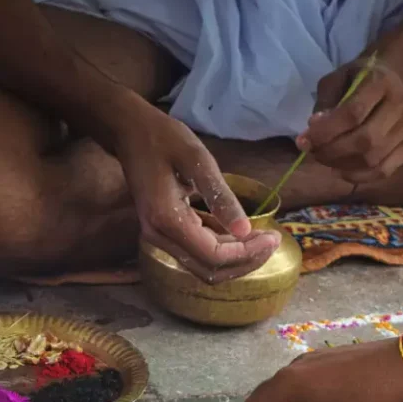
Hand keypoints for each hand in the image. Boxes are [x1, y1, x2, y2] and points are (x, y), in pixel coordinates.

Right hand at [113, 102, 279, 282]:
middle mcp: (160, 237)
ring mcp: (160, 237)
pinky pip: (199, 252)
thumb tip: (245, 231)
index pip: (214, 256)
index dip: (247, 253)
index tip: (272, 237)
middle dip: (246, 261)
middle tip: (272, 241)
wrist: (129, 131)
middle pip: (210, 270)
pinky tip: (244, 232)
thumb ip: (221, 197)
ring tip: (264, 238)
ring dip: (237, 258)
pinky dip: (224, 248)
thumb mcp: (197, 160)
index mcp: (167, 220)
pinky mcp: (166, 232)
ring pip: (205, 266)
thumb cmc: (163, 138)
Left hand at [298, 58, 402, 183]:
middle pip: (365, 141)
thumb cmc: (359, 80)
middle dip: (333, 152)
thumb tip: (315, 130)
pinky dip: (359, 176)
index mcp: (381, 81)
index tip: (304, 140)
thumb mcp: (337, 79)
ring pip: (373, 159)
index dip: (326, 132)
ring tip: (326, 160)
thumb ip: (325, 103)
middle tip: (314, 153)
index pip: (353, 114)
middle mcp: (402, 105)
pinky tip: (342, 170)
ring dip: (343, 165)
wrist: (394, 79)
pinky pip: (384, 171)